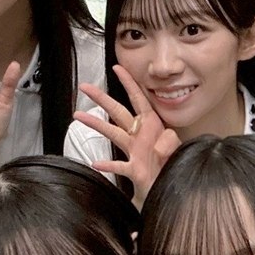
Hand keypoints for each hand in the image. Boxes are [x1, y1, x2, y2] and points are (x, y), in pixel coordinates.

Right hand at [76, 65, 179, 207]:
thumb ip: (169, 141)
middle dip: (101, 98)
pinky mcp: (134, 169)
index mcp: (151, 125)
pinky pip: (119, 166)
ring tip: (78, 115)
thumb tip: (158, 146)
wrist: (167, 187)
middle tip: (85, 87)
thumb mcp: (176, 147)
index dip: (129, 83)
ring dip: (96, 124)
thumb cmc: (170, 164)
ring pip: (112, 133)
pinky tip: (96, 163)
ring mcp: (134, 151)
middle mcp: (139, 135)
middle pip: (117, 111)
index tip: (117, 68)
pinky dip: (108, 164)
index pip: (138, 99)